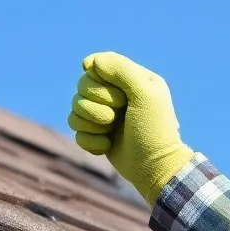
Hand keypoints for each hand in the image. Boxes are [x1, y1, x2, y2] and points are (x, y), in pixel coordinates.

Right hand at [67, 51, 193, 204]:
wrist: (153, 167)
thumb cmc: (154, 130)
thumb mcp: (146, 94)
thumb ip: (121, 71)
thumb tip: (90, 62)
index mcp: (132, 79)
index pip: (99, 65)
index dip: (98, 78)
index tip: (115, 94)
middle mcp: (117, 93)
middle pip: (82, 86)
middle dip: (97, 105)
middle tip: (117, 115)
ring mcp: (105, 113)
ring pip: (75, 107)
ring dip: (91, 122)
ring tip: (111, 130)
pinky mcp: (95, 133)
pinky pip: (75, 130)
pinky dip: (90, 140)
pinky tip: (107, 145)